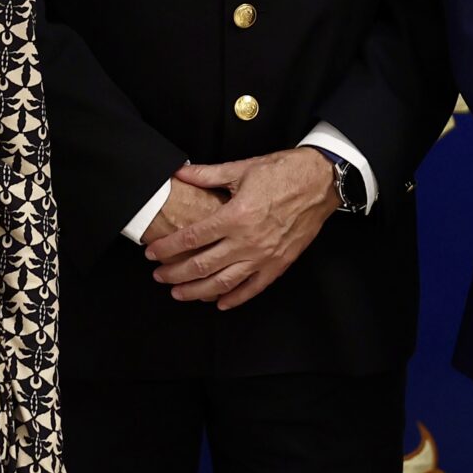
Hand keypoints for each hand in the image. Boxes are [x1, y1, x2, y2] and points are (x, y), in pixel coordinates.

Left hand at [145, 147, 335, 309]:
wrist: (321, 181)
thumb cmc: (282, 171)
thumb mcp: (242, 169)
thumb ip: (207, 175)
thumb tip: (179, 172)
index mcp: (235, 216)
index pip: (192, 238)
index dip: (168, 248)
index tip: (151, 253)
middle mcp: (247, 241)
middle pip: (202, 265)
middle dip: (175, 274)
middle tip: (159, 277)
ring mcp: (264, 256)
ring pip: (223, 283)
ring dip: (197, 292)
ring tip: (179, 294)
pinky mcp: (279, 264)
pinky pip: (253, 288)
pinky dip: (234, 298)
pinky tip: (219, 303)